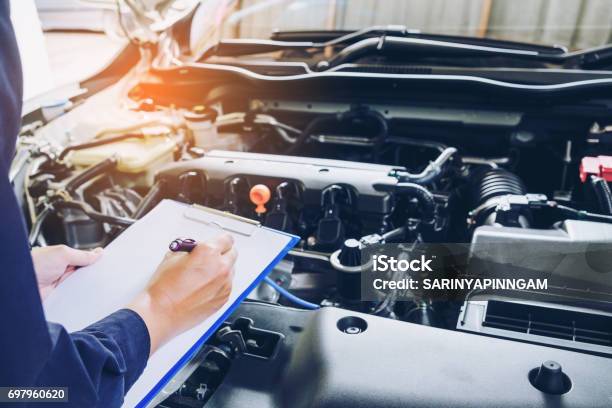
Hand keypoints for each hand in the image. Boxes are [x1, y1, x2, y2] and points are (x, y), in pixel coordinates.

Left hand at [31, 245, 103, 300]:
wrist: (22, 285)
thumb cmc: (34, 265)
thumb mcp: (62, 254)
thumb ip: (82, 254)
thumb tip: (97, 253)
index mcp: (64, 257)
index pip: (85, 258)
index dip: (96, 260)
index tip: (108, 261)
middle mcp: (64, 270)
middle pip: (86, 272)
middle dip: (93, 273)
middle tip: (104, 273)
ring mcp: (63, 283)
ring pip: (82, 284)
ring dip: (87, 285)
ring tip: (96, 283)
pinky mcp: (62, 295)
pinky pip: (76, 295)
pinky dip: (81, 295)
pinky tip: (87, 294)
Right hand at [128, 234, 236, 353]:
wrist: (162, 312)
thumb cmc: (164, 288)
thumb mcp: (173, 257)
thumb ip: (190, 250)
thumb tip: (195, 250)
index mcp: (208, 252)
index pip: (226, 239)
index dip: (219, 240)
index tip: (217, 243)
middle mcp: (221, 267)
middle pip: (232, 253)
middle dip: (221, 253)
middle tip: (209, 258)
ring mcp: (224, 284)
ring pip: (231, 270)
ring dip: (221, 269)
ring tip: (203, 276)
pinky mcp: (224, 298)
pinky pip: (227, 285)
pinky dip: (220, 284)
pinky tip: (204, 287)